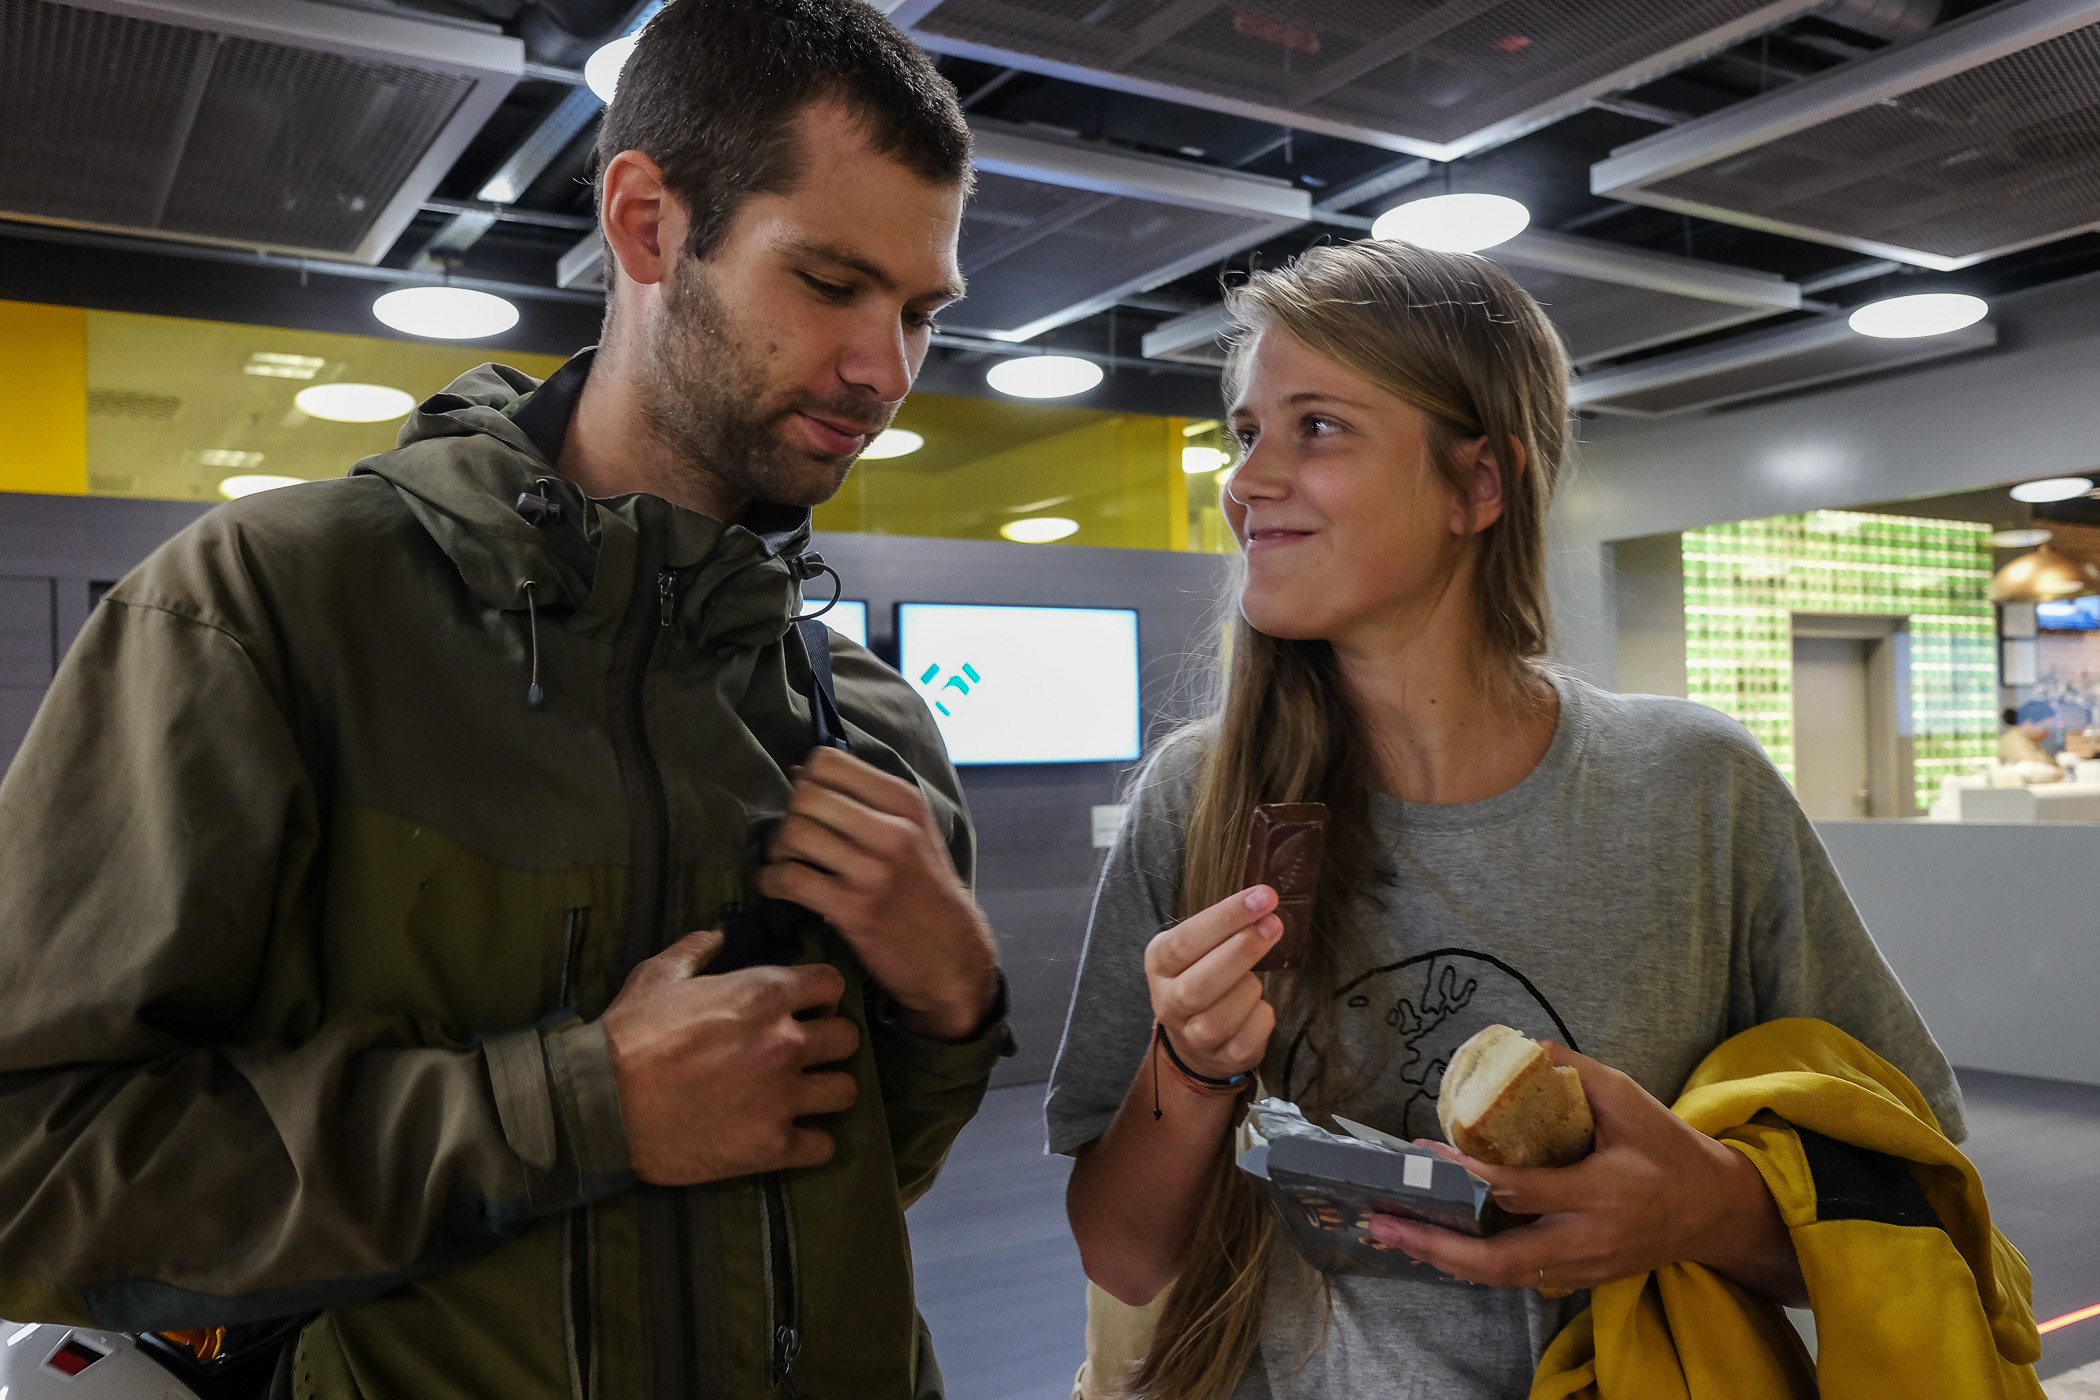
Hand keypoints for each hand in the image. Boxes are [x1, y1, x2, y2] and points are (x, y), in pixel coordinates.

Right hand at [601, 929, 859, 1184]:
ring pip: (846, 1091)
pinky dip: (811, 1143)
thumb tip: (718, 936)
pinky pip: (823, 1146)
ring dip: (827, 1090)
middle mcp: (785, 1042)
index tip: (807, 1007)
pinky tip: (792, 1136)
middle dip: (831, 1042)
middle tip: (806, 1053)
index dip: (821, 995)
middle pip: (848, 1038)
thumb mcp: (658, 975)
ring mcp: (781, 1096)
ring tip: (806, 1095)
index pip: (833, 985)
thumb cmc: (627, 1035)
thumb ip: (696, 950)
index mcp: (764, 994)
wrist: (599, 1103)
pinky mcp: (770, 1145)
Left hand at [760, 747, 997, 1039]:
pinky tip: (781, 888)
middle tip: (793, 841)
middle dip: (788, 816)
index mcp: (906, 803)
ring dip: (777, 850)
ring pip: (794, 833)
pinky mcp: (854, 909)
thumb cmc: (927, 891)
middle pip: (805, 795)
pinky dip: (773, 882)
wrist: (952, 956)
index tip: (810, 808)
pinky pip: (789, 879)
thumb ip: (864, 800)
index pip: (829, 762)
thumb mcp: (913, 833)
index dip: (806, 782)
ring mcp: (874, 871)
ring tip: (787, 863)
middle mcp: (893, 830)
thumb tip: (797, 770)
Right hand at [1143, 885, 1282, 1080]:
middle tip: (1273, 924)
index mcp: (1160, 964)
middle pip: (1202, 982)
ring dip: (1250, 988)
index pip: (1186, 940)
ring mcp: (1192, 1036)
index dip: (1226, 917)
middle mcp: (1168, 1002)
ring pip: (1226, 1012)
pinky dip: (1262, 1017)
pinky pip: (1251, 1035)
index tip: (1263, 897)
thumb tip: (1264, 902)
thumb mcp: (1197, 947)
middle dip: (1243, 950)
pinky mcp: (1222, 1059)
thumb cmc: (1202, 975)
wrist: (1193, 1039)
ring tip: (1252, 982)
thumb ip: (1223, 926)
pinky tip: (1256, 1008)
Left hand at [1366, 1044, 1804, 1304]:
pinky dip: (1470, 1265)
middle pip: (1500, 1258)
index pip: (1524, 1192)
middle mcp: (1587, 1238)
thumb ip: (1575, 1072)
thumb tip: (1522, 1047)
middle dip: (1436, 1244)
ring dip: (1443, 1259)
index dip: (1472, 1177)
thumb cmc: (1670, 1150)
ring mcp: (1581, 1266)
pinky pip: (1514, 1278)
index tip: (1430, 1154)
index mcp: (1602, 1192)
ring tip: (1391, 1235)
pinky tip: (1433, 1244)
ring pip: (1501, 1276)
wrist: (1715, 1210)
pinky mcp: (1578, 1278)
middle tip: (1383, 1222)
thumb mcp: (1631, 1099)